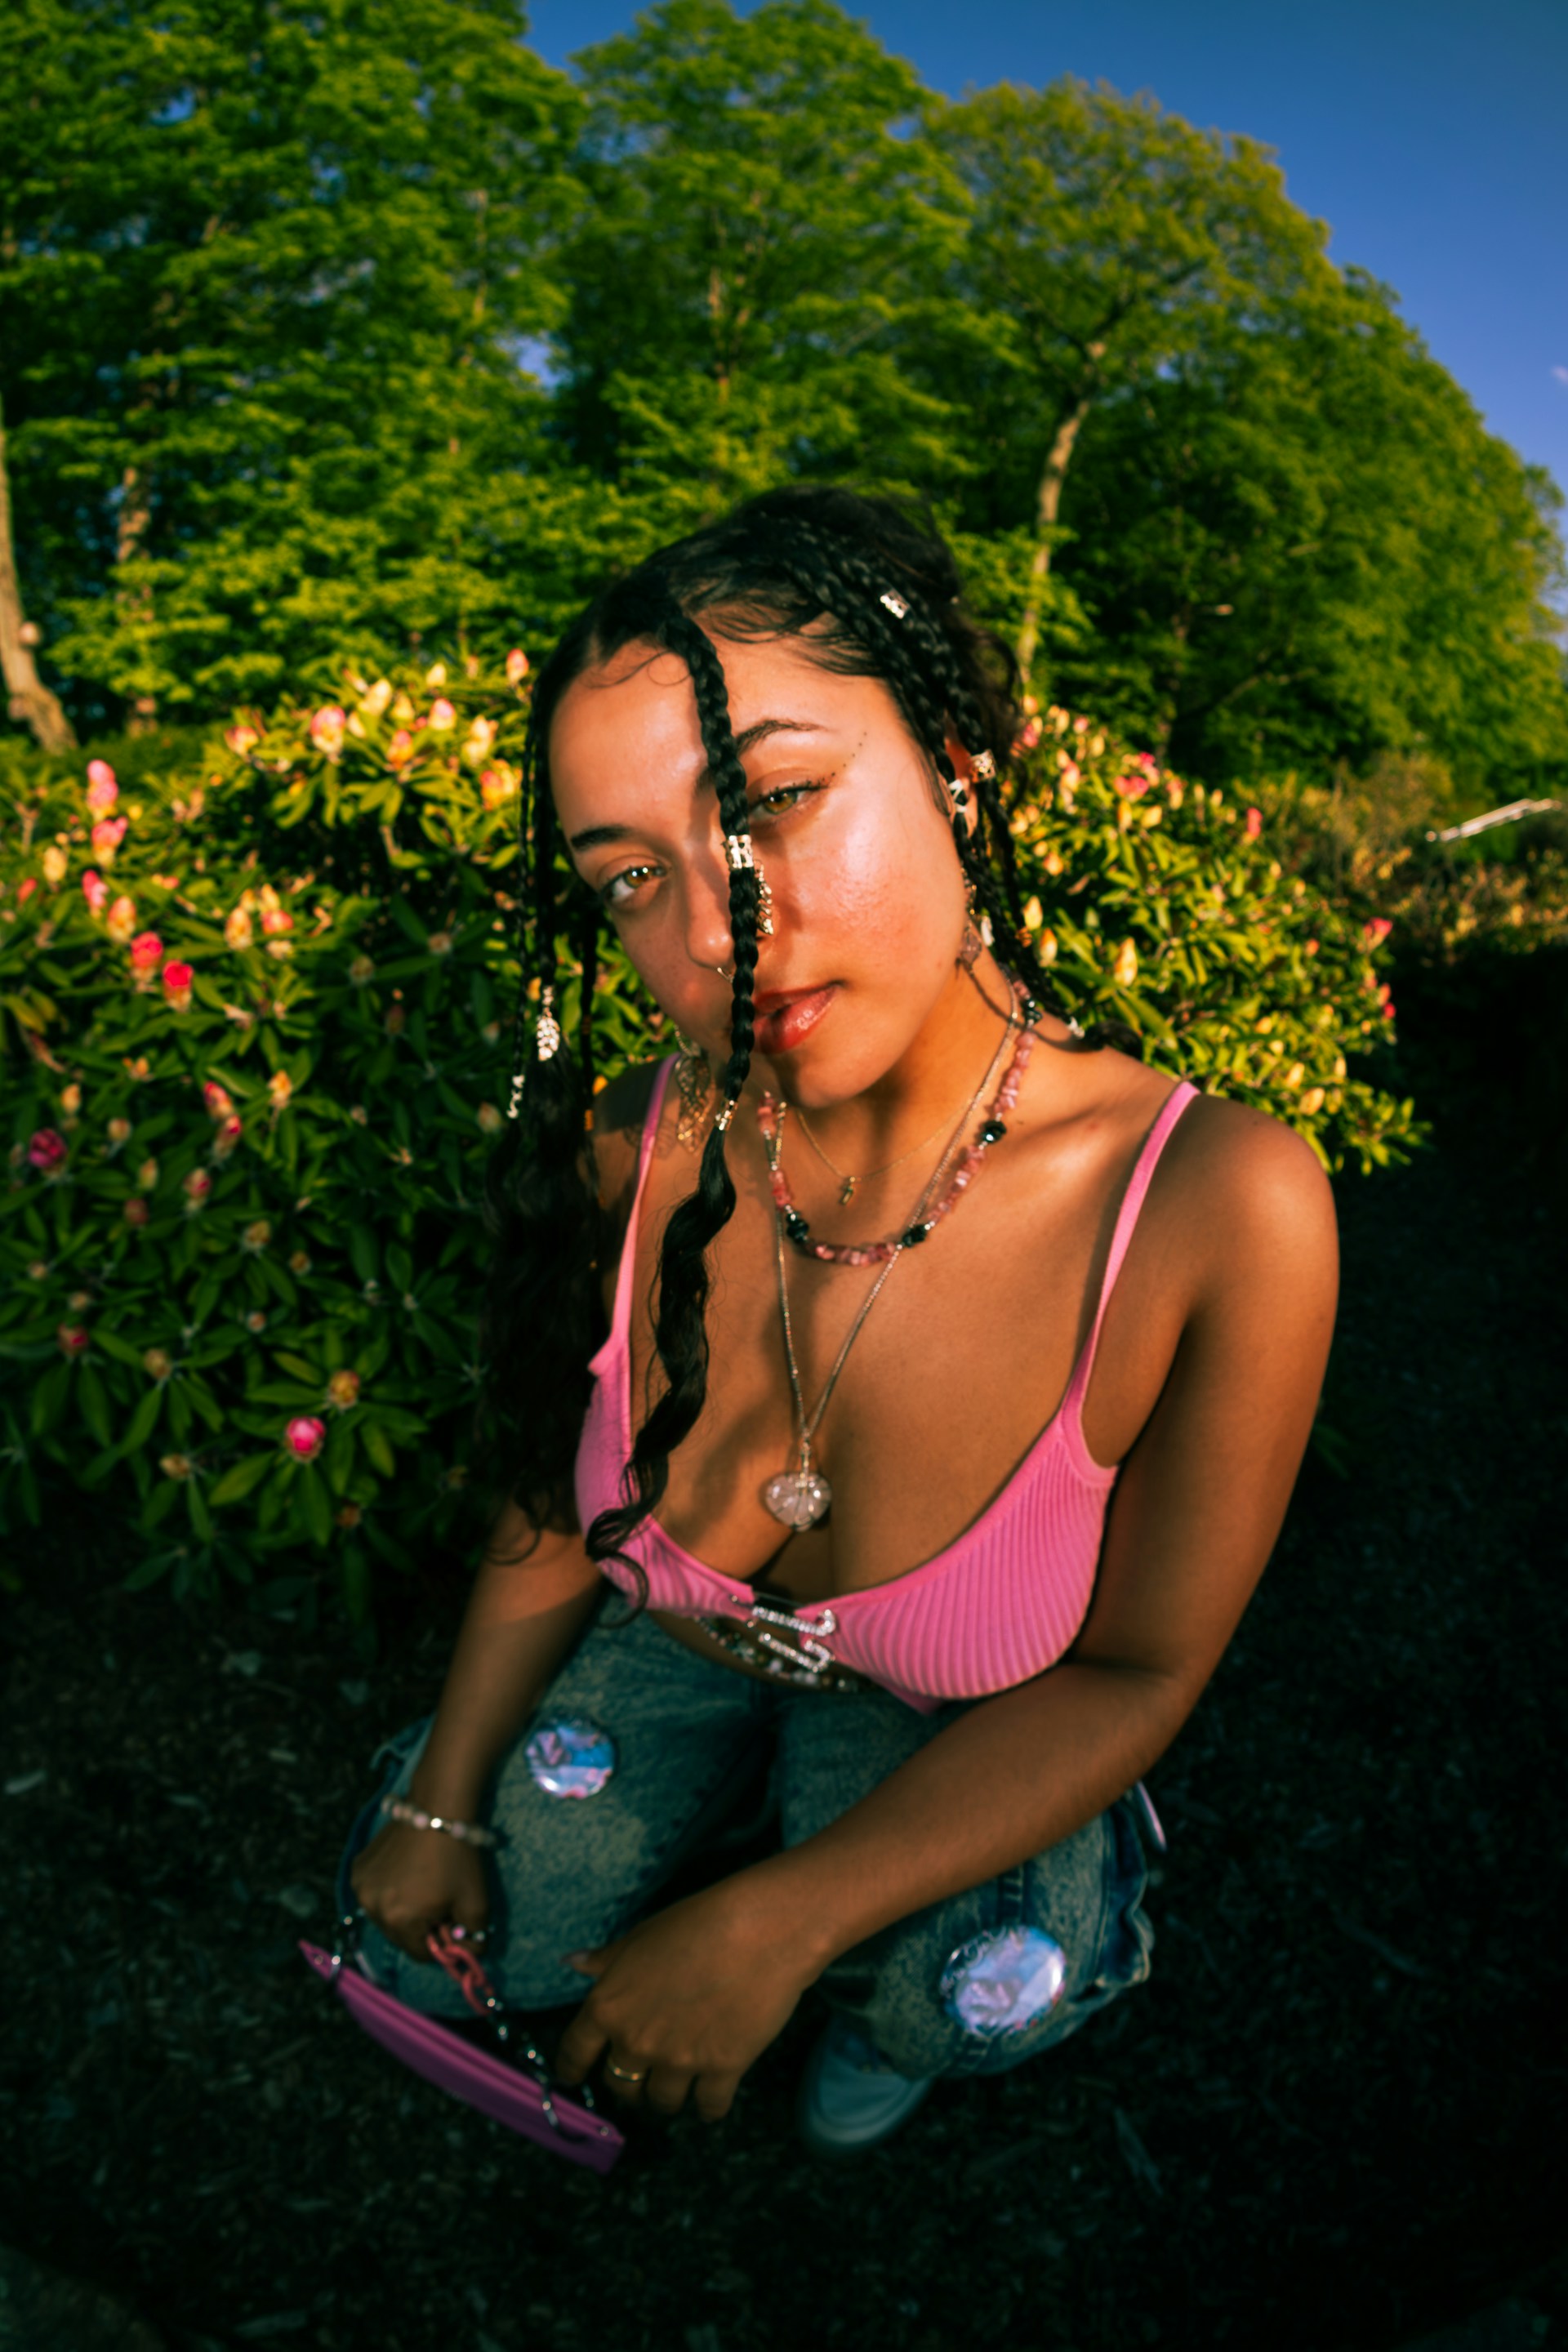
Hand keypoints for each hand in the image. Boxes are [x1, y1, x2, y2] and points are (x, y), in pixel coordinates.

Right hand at [350, 1820, 488, 1963]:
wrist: (438, 1807)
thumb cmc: (458, 1857)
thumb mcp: (476, 1901)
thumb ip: (474, 1936)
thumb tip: (470, 1953)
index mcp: (400, 1920)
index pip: (420, 1954)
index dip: (440, 1944)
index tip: (450, 1924)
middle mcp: (373, 1908)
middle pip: (400, 1937)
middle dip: (420, 1927)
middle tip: (439, 1902)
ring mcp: (362, 1887)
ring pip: (385, 1916)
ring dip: (402, 1911)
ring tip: (423, 1885)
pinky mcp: (358, 1869)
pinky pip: (374, 1894)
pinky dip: (389, 1891)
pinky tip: (406, 1873)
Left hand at [554, 1878, 816, 2122]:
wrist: (759, 1930)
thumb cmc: (697, 1922)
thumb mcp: (641, 1936)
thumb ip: (606, 1960)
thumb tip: (573, 1962)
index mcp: (609, 2006)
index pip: (575, 2052)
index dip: (571, 2068)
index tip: (572, 2076)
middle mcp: (636, 2041)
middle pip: (620, 2086)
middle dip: (629, 2084)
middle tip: (641, 2076)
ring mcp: (679, 2061)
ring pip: (662, 2102)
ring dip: (667, 2097)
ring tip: (677, 2088)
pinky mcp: (721, 2070)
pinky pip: (709, 2107)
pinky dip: (709, 2109)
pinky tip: (712, 2102)